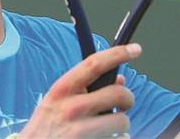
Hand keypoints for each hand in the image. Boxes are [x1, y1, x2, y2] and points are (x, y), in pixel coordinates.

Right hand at [19, 44, 140, 138]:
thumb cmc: (45, 129)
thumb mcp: (57, 103)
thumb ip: (85, 90)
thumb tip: (120, 82)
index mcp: (62, 90)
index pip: (94, 64)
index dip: (117, 54)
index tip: (135, 49)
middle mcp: (71, 108)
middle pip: (117, 94)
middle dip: (128, 98)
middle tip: (125, 104)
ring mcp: (80, 131)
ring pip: (122, 122)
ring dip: (122, 126)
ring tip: (110, 129)